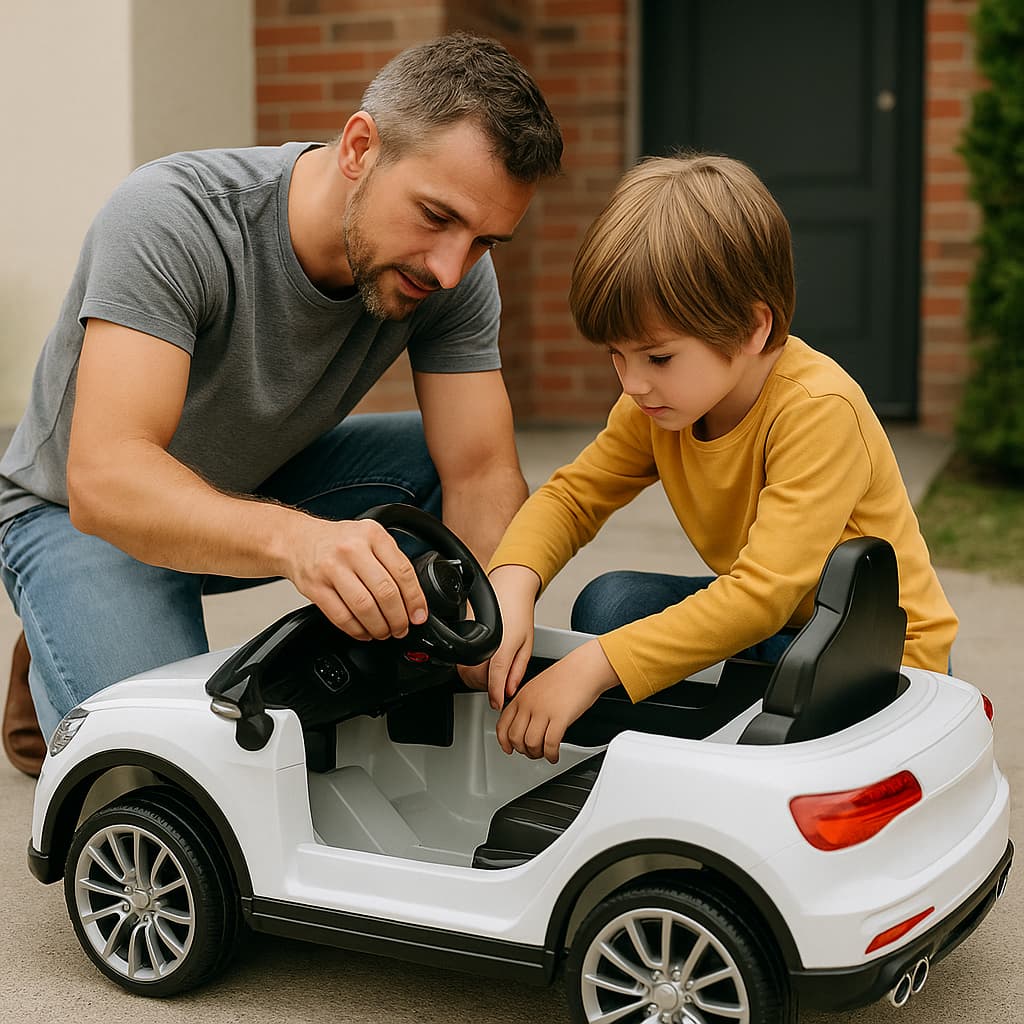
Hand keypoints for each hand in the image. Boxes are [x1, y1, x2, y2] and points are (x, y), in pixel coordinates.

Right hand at [286, 516, 426, 640]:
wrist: (297, 540)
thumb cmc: (337, 542)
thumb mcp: (368, 538)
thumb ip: (390, 560)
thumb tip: (413, 598)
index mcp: (372, 535)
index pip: (402, 571)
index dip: (414, 599)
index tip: (418, 615)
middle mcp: (352, 549)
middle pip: (385, 592)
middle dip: (398, 618)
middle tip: (401, 628)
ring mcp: (332, 568)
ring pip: (364, 607)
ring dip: (379, 627)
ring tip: (384, 632)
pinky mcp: (315, 587)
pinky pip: (341, 617)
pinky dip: (357, 630)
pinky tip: (364, 632)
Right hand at [460, 565, 540, 708]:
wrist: (507, 587)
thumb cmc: (519, 612)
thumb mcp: (527, 644)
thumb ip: (517, 669)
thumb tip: (510, 689)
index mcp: (504, 643)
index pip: (496, 674)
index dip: (495, 693)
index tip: (497, 704)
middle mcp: (485, 640)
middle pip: (476, 676)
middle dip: (486, 688)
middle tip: (498, 691)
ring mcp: (471, 635)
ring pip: (465, 670)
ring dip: (475, 681)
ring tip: (490, 680)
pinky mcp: (463, 633)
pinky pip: (461, 660)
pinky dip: (468, 670)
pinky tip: (480, 668)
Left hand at [497, 639, 619, 762]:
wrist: (585, 668)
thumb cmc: (566, 676)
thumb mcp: (537, 687)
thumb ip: (527, 704)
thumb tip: (524, 724)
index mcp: (522, 696)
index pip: (503, 725)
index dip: (504, 742)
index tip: (509, 749)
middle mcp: (529, 704)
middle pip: (515, 737)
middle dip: (522, 750)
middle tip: (531, 752)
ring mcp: (543, 711)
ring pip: (530, 743)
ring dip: (536, 754)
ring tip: (544, 754)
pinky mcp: (560, 718)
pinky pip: (549, 744)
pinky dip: (551, 755)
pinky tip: (554, 755)